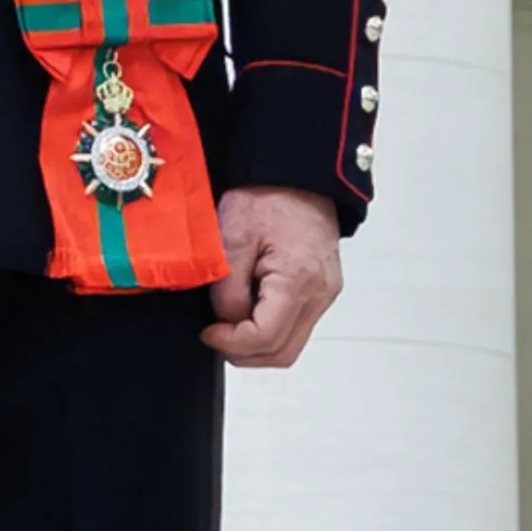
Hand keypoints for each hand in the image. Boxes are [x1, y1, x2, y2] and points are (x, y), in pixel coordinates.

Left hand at [202, 185, 343, 368]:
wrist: (296, 178)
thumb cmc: (266, 199)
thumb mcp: (232, 239)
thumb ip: (228, 289)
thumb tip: (226, 323)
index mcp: (298, 281)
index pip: (266, 337)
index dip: (232, 343)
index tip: (208, 332)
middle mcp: (319, 295)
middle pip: (282, 353)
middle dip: (243, 353)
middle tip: (214, 336)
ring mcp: (324, 295)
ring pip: (290, 345)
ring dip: (256, 345)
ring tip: (227, 325)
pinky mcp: (321, 291)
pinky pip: (295, 326)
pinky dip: (269, 330)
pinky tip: (247, 312)